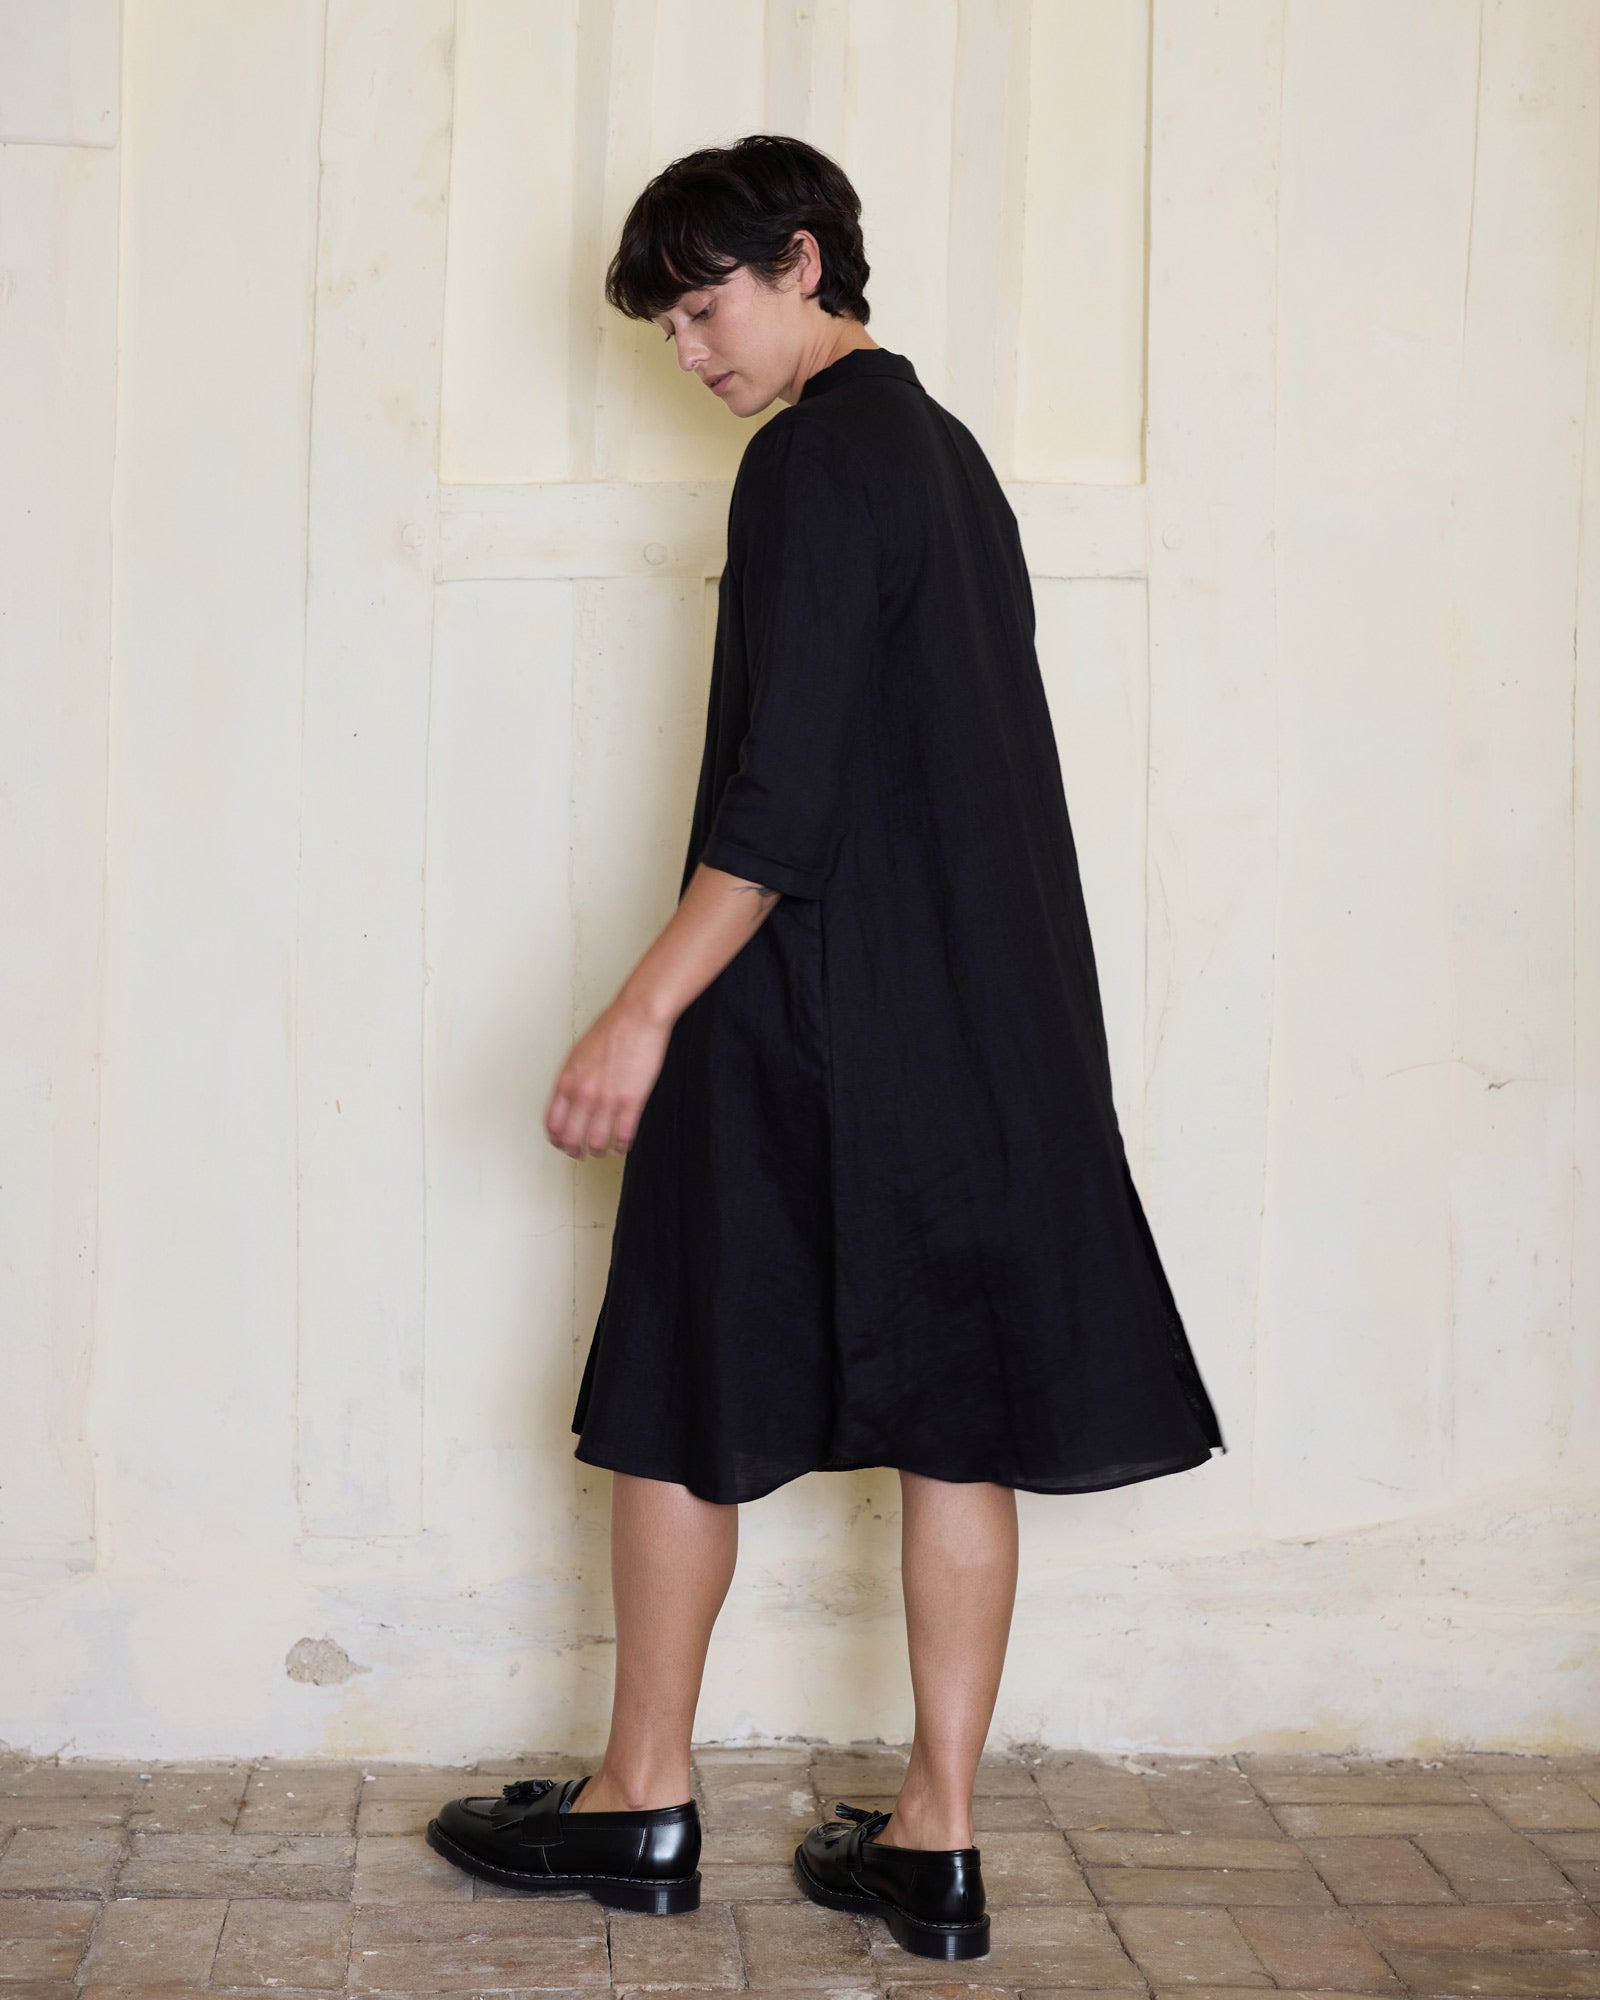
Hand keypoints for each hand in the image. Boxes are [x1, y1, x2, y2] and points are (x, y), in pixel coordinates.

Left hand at [544, 1000, 672, 1158]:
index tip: (562, 1143)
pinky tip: (623, 1143)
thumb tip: (570, 1096)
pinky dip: (622, 1145)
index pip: (553, 1123)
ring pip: (596, 1142)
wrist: (636, 1017)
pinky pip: (623, 1135)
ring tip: (604, 1150)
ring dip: (599, 1151)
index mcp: (567, 1081)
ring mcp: (606, 1100)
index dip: (557, 1139)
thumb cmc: (611, 1029)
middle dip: (575, 1150)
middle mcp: (582, 1094)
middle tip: (580, 1153)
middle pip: (571, 1138)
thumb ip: (572, 1078)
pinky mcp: (630, 1102)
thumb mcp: (579, 1053)